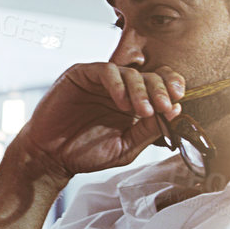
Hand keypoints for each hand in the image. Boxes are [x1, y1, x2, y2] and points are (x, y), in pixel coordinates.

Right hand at [9, 63, 183, 184]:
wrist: (52, 157)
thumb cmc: (86, 153)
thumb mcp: (126, 146)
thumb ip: (149, 130)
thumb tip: (176, 113)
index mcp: (134, 103)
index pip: (160, 86)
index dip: (172, 90)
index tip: (177, 105)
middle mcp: (120, 88)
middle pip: (151, 76)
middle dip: (161, 91)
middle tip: (165, 107)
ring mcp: (101, 80)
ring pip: (131, 72)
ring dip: (142, 90)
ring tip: (142, 111)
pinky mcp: (82, 75)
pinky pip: (106, 71)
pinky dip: (118, 85)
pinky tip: (121, 103)